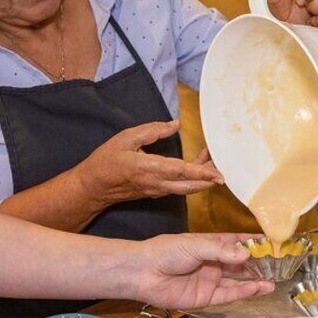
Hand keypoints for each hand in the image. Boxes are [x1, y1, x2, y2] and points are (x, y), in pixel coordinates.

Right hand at [75, 120, 223, 206]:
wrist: (93, 187)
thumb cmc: (106, 161)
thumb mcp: (125, 138)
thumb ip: (151, 131)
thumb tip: (174, 124)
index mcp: (150, 168)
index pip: (182, 172)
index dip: (202, 173)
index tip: (219, 175)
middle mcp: (157, 184)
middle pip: (190, 185)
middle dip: (209, 177)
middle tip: (224, 165)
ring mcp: (157, 191)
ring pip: (186, 188)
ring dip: (202, 177)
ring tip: (212, 159)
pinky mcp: (156, 193)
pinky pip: (179, 188)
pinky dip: (192, 179)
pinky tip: (197, 166)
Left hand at [127, 233, 274, 308]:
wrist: (143, 273)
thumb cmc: (165, 252)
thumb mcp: (196, 245)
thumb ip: (221, 251)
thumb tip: (245, 254)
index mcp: (210, 244)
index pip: (237, 243)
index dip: (254, 243)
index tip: (273, 242)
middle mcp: (213, 262)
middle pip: (241, 264)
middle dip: (259, 264)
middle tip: (279, 264)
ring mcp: (210, 280)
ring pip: (238, 281)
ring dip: (256, 280)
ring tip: (274, 279)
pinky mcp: (206, 297)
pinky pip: (229, 295)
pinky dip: (245, 291)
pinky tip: (258, 287)